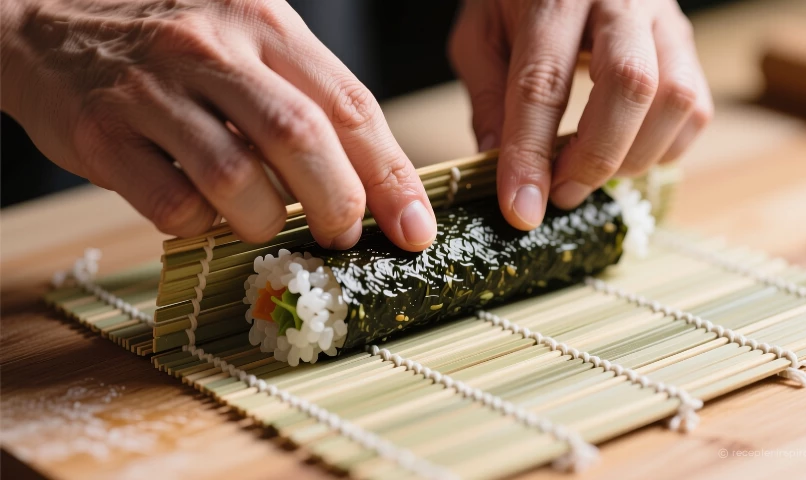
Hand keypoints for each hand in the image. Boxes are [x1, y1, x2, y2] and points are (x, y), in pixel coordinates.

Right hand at [1, 0, 436, 249]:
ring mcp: (151, 88)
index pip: (351, 105)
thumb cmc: (173, 47)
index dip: (391, 176)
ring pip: (236, 177)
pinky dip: (200, 225)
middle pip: (301, 137)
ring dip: (266, 220)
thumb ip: (305, 99)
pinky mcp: (101, 133)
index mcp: (264, 22)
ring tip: (267, 223)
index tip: (416, 230)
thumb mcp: (246, 43)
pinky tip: (202, 213)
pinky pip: (171, 203)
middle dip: (338, 204)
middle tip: (345, 236)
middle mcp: (211, 47)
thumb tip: (373, 184)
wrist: (47, 24)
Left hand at [449, 0, 712, 228]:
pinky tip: (624, 154)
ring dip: (633, 157)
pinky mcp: (685, 40)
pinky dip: (664, 148)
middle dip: (595, 158)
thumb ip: (488, 95)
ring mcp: (663, 17)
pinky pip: (696, 107)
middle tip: (561, 195)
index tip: (522, 210)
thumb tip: (495, 165)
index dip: (531, 154)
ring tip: (589, 175)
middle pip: (630, 85)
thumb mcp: (481, 34)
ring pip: (676, 98)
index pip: (543, 82)